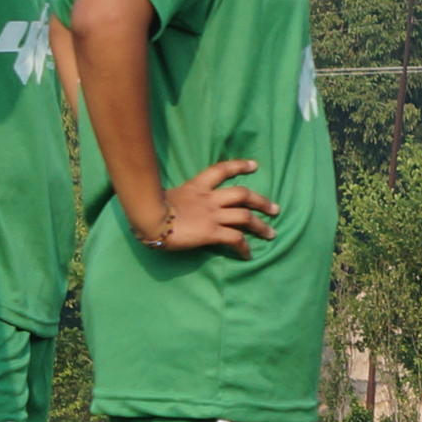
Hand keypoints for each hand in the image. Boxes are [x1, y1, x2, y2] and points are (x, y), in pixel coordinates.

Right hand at [147, 158, 276, 255]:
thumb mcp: (167, 197)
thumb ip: (180, 199)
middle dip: (261, 201)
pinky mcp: (211, 232)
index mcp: (197, 187)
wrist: (147, 218)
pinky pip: (235, 239)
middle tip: (274, 208)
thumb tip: (178, 206)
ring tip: (271, 233)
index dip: (239, 166)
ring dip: (261, 226)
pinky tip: (248, 255)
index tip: (254, 165)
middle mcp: (209, 199)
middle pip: (243, 194)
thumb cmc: (149, 209)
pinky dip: (244, 247)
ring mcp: (212, 215)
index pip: (221, 170)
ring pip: (245, 216)